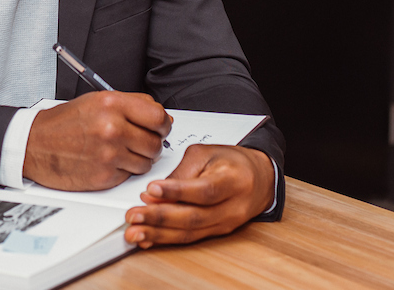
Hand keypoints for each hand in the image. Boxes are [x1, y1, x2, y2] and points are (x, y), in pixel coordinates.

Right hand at [23, 92, 171, 190]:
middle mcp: (112, 128)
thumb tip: (162, 117)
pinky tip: (107, 161)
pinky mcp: (104, 176)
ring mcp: (109, 154)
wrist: (33, 145)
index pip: (158, 116)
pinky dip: (122, 171)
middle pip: (156, 142)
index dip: (163, 124)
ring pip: (147, 162)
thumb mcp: (96, 101)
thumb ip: (132, 105)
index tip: (160, 127)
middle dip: (151, 143)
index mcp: (111, 104)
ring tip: (119, 151)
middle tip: (138, 141)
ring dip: (138, 159)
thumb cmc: (63, 123)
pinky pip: (130, 176)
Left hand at [124, 145, 275, 247]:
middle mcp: (232, 206)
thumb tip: (153, 193)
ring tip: (134, 232)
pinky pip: (191, 238)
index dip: (177, 192)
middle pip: (194, 216)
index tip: (151, 189)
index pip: (204, 190)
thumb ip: (180, 172)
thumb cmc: (232, 162)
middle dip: (160, 218)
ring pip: (190, 232)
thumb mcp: (206, 154)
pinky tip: (148, 238)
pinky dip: (166, 239)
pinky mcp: (218, 232)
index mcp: (232, 180)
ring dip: (159, 234)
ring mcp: (226, 223)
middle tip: (134, 215)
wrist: (259, 178)